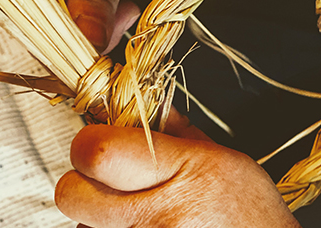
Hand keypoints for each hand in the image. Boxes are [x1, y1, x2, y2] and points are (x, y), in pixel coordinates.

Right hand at [4, 0, 162, 52]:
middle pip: (39, 21)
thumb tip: (89, 47)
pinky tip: (108, 0)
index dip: (65, 49)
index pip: (35, 19)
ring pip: (49, 13)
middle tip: (121, 23)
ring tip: (123, 9)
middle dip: (81, 37)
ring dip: (87, 22)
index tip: (97, 61)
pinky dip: (85, 7)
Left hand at [55, 109, 300, 226]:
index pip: (98, 152)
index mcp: (180, 171)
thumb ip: (178, 130)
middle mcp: (157, 216)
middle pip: (72, 193)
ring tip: (128, 205)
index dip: (87, 142)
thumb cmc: (248, 210)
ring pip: (80, 222)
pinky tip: (135, 225)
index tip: (95, 140)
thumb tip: (148, 104)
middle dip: (79, 178)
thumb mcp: (223, 157)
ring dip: (95, 209)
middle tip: (102, 174)